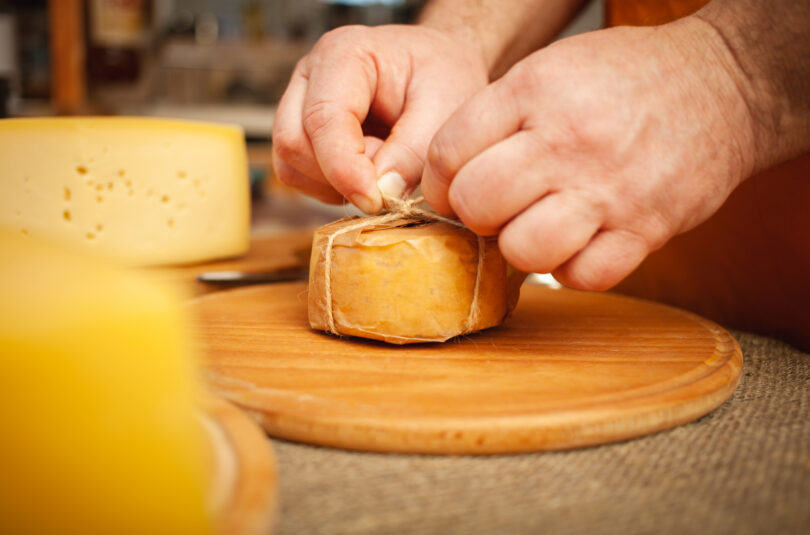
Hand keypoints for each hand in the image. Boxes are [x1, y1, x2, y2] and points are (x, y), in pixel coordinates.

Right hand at [272, 25, 487, 212]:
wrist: (442, 68)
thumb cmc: (444, 79)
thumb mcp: (445, 110)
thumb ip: (414, 152)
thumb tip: (381, 193)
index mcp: (343, 55)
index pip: (323, 118)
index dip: (344, 168)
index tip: (376, 202)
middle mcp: (310, 76)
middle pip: (293, 142)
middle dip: (338, 176)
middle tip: (391, 173)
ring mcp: (299, 104)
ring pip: (290, 164)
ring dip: (333, 185)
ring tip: (383, 166)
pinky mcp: (302, 133)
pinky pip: (298, 175)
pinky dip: (330, 188)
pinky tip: (367, 174)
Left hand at [422, 17, 755, 289]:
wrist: (724, 86)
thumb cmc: (626, 79)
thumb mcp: (550, 69)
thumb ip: (495, 118)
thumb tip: (447, 178)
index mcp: (535, 92)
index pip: (448, 153)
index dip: (438, 181)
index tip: (451, 189)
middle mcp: (568, 140)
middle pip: (476, 204)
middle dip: (474, 214)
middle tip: (495, 207)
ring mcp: (609, 189)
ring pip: (523, 250)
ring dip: (519, 247)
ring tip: (536, 225)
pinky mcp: (646, 229)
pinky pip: (582, 278)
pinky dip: (570, 269)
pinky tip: (577, 243)